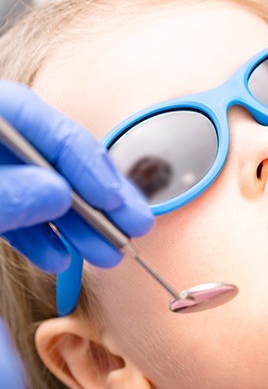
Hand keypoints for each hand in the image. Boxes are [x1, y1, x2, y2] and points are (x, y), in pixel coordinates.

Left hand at [0, 81, 152, 272]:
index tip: (116, 201)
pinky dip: (40, 238)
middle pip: (60, 162)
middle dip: (99, 201)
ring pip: (45, 193)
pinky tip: (59, 258)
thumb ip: (7, 193)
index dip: (90, 165)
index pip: (52, 130)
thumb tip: (58, 194)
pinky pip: (18, 213)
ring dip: (79, 227)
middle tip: (134, 228)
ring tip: (106, 255)